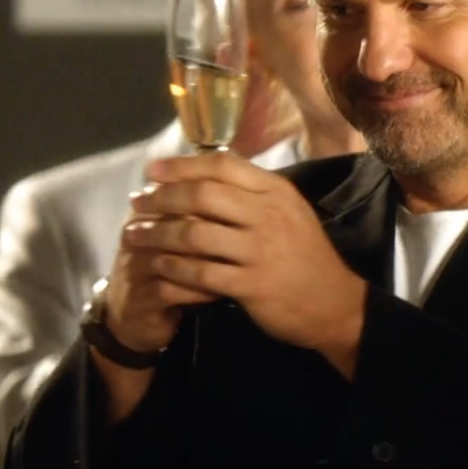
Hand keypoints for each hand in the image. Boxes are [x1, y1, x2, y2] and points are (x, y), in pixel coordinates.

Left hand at [126, 153, 367, 376]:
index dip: (181, 166)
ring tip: (134, 236)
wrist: (333, 303)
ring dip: (157, 234)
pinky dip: (173, 268)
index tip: (150, 172)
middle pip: (203, 195)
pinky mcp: (252, 284)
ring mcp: (261, 250)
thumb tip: (202, 175)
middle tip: (136, 206)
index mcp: (276, 192)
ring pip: (195, 234)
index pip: (223, 165)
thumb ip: (252, 194)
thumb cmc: (304, 254)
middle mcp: (269, 215)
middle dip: (161, 199)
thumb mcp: (289, 212)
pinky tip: (157, 266)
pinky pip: (200, 272)